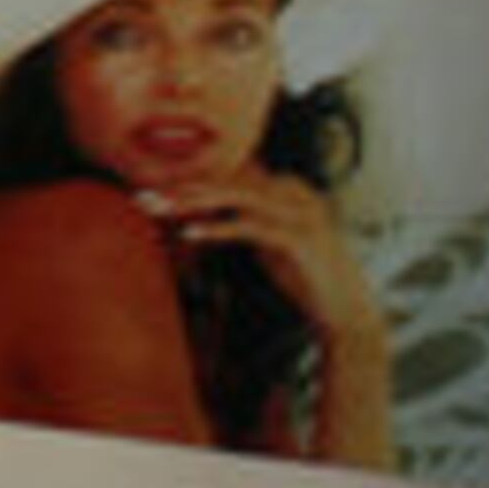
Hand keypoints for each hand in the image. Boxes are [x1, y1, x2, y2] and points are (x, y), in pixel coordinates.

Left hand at [140, 171, 386, 351]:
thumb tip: (197, 212)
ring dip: (192, 201)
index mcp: (289, 189)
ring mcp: (301, 214)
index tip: (153, 188)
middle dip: (184, 187)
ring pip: (237, 197)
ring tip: (157, 208)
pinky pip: (250, 227)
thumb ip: (239, 221)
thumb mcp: (266, 242)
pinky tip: (188, 233)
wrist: (345, 311)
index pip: (232, 176)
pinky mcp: (300, 239)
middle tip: (143, 196)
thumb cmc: (303, 276)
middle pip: (230, 181)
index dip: (191, 180)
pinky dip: (217, 228)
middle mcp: (296, 194)